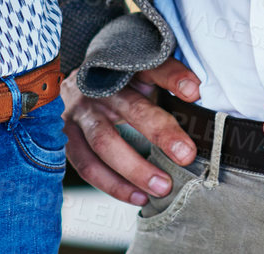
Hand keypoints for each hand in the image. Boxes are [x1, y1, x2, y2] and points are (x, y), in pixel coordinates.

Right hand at [61, 59, 202, 203]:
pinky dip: (113, 185)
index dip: (172, 76)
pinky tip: (138, 196)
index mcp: (123, 68)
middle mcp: (99, 88)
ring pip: (104, 142)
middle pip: (130, 108)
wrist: (72, 85)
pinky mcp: (67, 138)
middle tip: (185, 154)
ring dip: (135, 168)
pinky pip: (88, 166)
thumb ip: (166, 82)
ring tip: (162, 187)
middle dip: (159, 131)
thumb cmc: (116, 85)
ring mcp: (80, 113)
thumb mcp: (140, 76)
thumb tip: (196, 94)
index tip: (194, 91)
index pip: (151, 67)